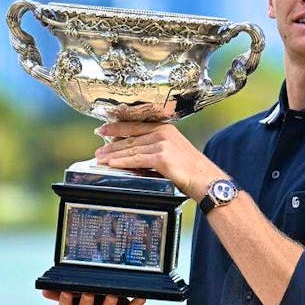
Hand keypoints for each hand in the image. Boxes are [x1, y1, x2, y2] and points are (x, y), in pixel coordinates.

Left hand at [94, 122, 224, 200]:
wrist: (206, 179)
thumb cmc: (191, 170)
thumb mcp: (174, 151)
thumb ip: (156, 147)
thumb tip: (135, 150)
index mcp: (166, 129)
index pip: (136, 125)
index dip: (117, 127)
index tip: (103, 129)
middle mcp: (163, 133)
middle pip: (131, 137)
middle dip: (111, 144)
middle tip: (98, 150)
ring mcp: (162, 144)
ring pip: (131, 148)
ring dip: (113, 154)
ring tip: (101, 158)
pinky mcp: (161, 157)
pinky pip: (136, 159)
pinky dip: (121, 161)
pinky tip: (112, 164)